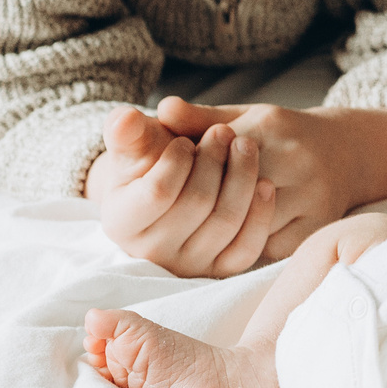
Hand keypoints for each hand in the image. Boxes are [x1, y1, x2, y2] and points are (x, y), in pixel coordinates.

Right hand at [87, 107, 275, 276]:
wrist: (171, 188)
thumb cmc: (150, 162)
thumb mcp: (134, 145)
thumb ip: (126, 131)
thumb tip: (124, 118)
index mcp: (122, 223)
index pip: (158, 192)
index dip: (178, 159)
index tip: (186, 139)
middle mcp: (152, 252)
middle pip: (196, 204)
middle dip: (214, 161)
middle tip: (224, 132)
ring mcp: (188, 265)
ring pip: (225, 222)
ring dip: (242, 178)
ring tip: (245, 145)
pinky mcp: (219, 269)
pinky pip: (246, 248)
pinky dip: (260, 214)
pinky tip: (265, 183)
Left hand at [152, 98, 386, 261]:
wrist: (349, 151)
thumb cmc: (283, 135)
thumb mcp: (245, 117)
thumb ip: (202, 118)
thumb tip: (161, 109)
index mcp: (270, 127)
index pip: (214, 156)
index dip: (188, 172)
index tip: (172, 182)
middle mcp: (296, 159)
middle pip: (232, 193)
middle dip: (203, 204)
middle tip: (178, 215)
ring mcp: (311, 194)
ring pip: (249, 223)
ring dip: (223, 229)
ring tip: (200, 229)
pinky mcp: (319, 224)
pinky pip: (270, 246)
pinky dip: (249, 244)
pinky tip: (234, 240)